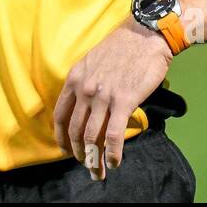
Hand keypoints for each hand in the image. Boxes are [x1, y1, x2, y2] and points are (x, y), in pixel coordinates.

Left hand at [52, 19, 173, 179]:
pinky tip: (113, 163)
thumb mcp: (93, 62)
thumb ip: (86, 84)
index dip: (61, 137)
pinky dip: (112, 153)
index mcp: (75, 79)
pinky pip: (113, 135)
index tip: (66, 149)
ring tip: (98, 171)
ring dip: (93, 159)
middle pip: (74, 130)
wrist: (145, 35)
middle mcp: (85, 89)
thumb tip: (86, 108)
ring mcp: (103, 96)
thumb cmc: (122, 47)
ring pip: (92, 136)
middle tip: (84, 164)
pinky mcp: (124, 101)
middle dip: (77, 152)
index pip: (60, 115)